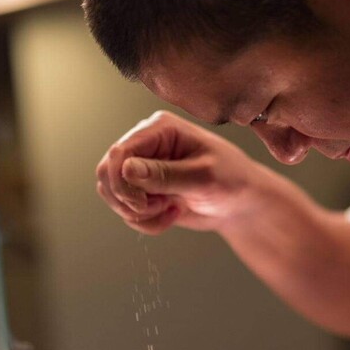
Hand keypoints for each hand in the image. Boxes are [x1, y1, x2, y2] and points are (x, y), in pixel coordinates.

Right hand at [95, 110, 270, 234]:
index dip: (122, 182)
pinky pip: (126, 209)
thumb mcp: (203, 177)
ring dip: (138, 213)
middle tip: (157, 208)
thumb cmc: (233, 180)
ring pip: (113, 194)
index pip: (119, 152)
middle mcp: (146, 144)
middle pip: (108, 172)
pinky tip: (172, 214)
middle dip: (128, 199)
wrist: (242, 203)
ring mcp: (143, 167)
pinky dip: (145, 221)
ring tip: (169, 210)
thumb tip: (127, 169)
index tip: (142, 205)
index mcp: (160, 128)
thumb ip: (165, 174)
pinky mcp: (144, 189)